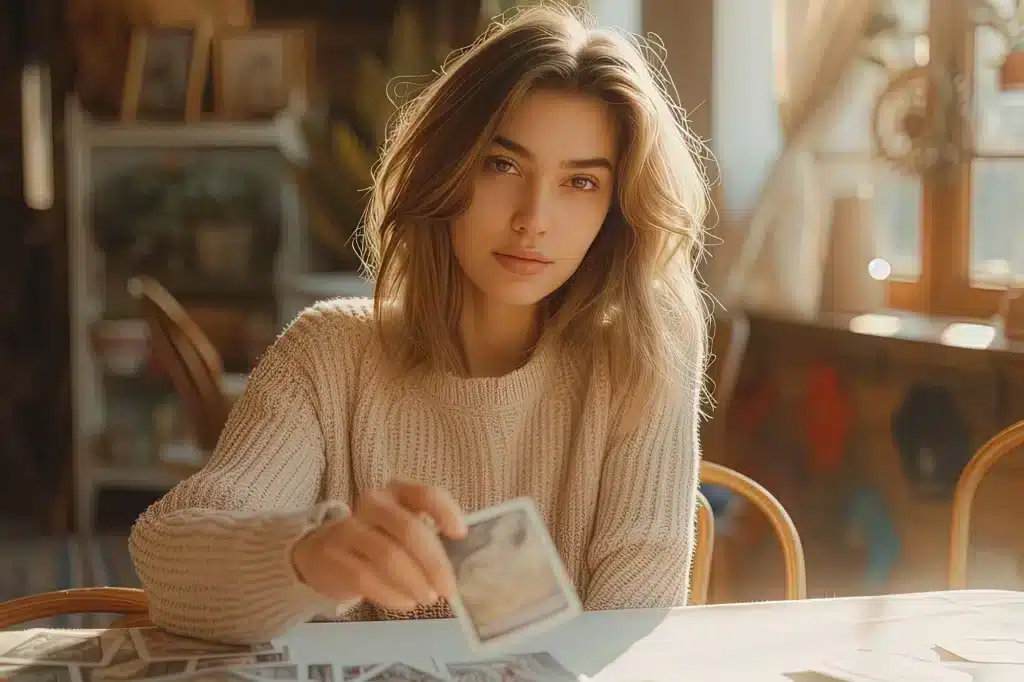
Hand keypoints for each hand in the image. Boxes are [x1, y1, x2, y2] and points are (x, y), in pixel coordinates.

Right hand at [291, 480, 466, 611]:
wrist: (322, 554)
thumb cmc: (377, 540)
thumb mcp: (402, 529)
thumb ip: (429, 537)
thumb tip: (463, 563)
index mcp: (396, 491)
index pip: (425, 493)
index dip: (445, 512)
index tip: (461, 535)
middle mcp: (372, 504)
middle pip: (408, 530)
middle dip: (434, 563)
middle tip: (449, 589)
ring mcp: (349, 529)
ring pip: (387, 555)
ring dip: (414, 581)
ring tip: (428, 599)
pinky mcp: (333, 557)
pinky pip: (365, 578)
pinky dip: (391, 594)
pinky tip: (406, 603)